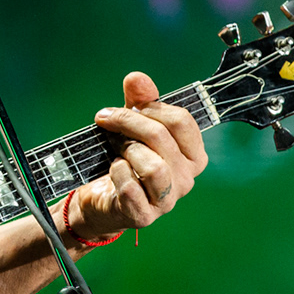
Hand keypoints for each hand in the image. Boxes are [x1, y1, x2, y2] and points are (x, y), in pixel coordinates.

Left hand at [70, 71, 207, 238]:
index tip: (123, 108)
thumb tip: (136, 78)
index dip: (149, 108)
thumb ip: (139, 101)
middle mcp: (186, 179)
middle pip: (161, 137)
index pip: (182, 121)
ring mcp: (167, 200)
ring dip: (126, 149)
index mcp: (192, 155)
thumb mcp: (132, 127)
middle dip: (129, 123)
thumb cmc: (124, 160)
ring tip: (115, 149)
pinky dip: (117, 172)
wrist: (101, 199)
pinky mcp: (144, 216)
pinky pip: (131, 187)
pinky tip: (112, 170)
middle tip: (107, 122)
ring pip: (153, 166)